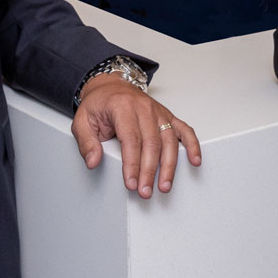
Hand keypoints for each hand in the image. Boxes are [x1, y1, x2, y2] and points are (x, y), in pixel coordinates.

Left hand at [73, 77, 201, 197]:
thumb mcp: (82, 121)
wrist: (111, 86)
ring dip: (168, 166)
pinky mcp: (167, 116)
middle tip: (145, 191)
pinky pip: (183, 130)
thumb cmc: (99, 104)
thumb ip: (86, 142)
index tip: (131, 183)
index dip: (132, 164)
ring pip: (168, 140)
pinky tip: (194, 161)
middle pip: (152, 143)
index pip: (131, 139)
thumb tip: (93, 161)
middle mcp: (144, 108)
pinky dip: (192, 145)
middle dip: (149, 171)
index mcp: (122, 107)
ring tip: (164, 185)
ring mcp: (158, 112)